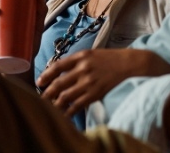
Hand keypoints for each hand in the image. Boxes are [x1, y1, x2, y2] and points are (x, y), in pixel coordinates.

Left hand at [36, 48, 153, 115]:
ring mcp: (89, 83)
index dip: (46, 75)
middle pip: (59, 83)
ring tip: (48, 108)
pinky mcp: (96, 94)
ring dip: (55, 104)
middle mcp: (83, 69)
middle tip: (39, 99)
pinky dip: (69, 111)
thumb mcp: (90, 54)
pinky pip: (78, 105)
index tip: (40, 82)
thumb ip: (75, 61)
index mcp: (80, 57)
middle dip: (47, 93)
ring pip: (66, 96)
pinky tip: (64, 114)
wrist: (129, 64)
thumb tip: (58, 71)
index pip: (57, 66)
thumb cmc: (109, 58)